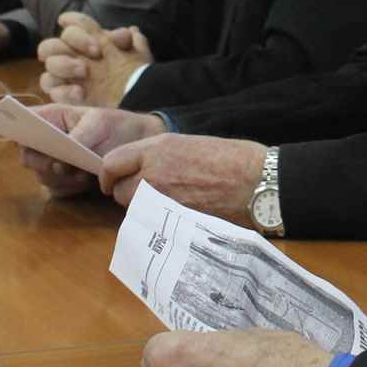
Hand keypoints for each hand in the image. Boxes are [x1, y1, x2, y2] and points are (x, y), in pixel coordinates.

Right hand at [17, 103, 165, 196]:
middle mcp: (46, 141)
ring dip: (61, 178)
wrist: (137, 146)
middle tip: (64, 164)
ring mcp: (53, 162)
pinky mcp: (62, 181)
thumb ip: (80, 136)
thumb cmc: (117, 127)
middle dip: (44, 162)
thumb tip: (60, 157)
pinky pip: (55, 190)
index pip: (23, 121)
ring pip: (41, 175)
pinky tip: (85, 182)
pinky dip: (69, 188)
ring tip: (84, 173)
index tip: (24, 137)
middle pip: (27, 155)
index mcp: (51, 117)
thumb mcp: (101, 123)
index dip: (16, 129)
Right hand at [39, 12, 152, 107]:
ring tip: (85, 71)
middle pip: (53, 41)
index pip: (72, 24)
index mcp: (85, 40)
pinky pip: (51, 89)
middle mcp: (70, 55)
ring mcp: (63, 75)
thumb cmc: (132, 73)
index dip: (75, 21)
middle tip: (96, 52)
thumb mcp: (137, 55)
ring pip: (50, 63)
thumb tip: (129, 31)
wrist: (134, 99)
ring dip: (65, 65)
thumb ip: (129, 41)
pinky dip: (64, 90)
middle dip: (73, 42)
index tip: (94, 30)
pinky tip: (81, 93)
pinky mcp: (62, 94)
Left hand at [100, 133, 265, 219]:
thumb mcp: (190, 144)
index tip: (113, 181)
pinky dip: (156, 221)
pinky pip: (151, 223)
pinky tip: (174, 216)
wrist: (257, 182)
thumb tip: (142, 169)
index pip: (111, 162)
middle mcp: (153, 172)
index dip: (109, 174)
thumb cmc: (233, 159)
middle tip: (143, 195)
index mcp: (158, 148)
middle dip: (126, 194)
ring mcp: (162, 198)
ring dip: (140, 209)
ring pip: (133, 210)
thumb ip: (161, 156)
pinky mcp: (173, 220)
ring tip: (164, 205)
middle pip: (118, 190)